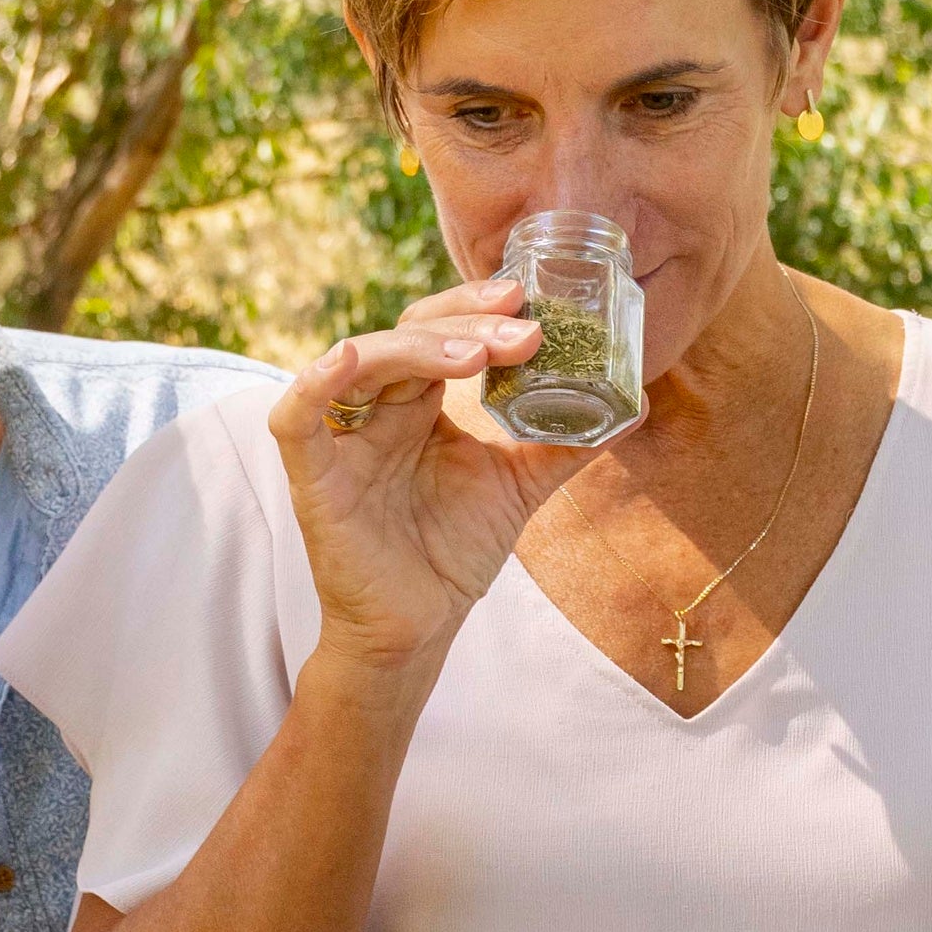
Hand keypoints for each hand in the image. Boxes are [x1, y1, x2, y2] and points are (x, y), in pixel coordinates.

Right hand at [275, 279, 586, 684]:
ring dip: (417, 349)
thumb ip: (566, 446)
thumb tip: (636, 404)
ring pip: (362, 362)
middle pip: (409, 337)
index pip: (441, 332)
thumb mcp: (519, 487)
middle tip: (523, 326)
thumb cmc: (452, 554)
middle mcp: (379, 410)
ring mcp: (343, 441)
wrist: (417, 630)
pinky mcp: (314, 478)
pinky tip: (346, 358)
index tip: (528, 300)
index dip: (478, 309)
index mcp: (420, 404)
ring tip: (476, 353)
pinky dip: (312, 386)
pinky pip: (295, 421)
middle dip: (466, 324)